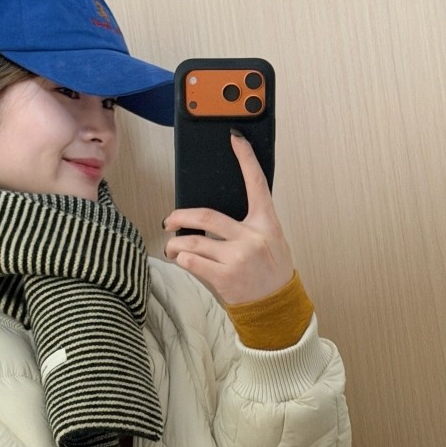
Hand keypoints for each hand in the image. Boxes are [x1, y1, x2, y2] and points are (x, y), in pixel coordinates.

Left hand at [163, 132, 294, 304]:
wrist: (276, 307)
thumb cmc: (272, 273)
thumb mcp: (271, 242)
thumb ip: (249, 226)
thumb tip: (213, 218)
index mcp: (266, 223)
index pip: (257, 184)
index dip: (246, 159)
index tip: (235, 139)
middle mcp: (251, 237)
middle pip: (206, 216)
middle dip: (180, 216)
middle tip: (169, 220)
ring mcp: (238, 258)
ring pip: (193, 242)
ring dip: (175, 244)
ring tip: (171, 247)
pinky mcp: (224, 278)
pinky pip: (192, 262)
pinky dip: (182, 259)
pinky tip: (181, 260)